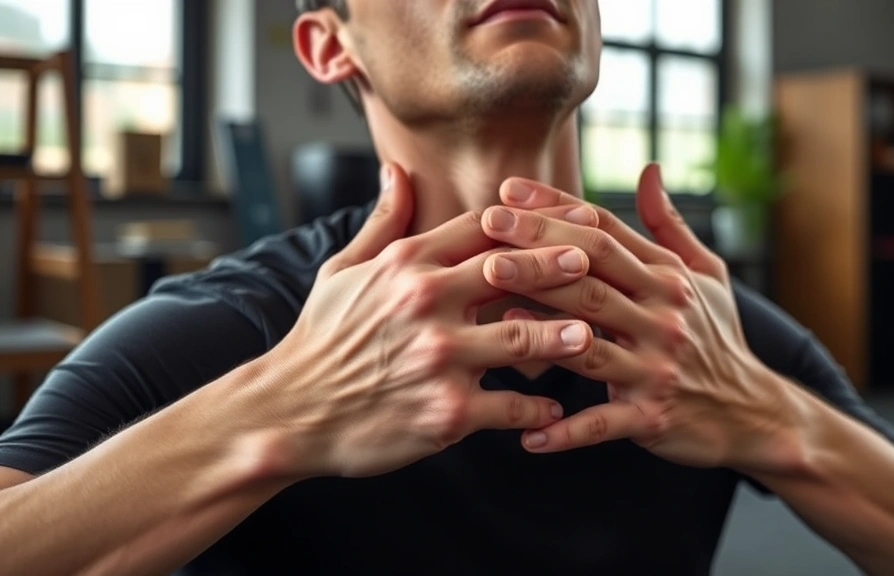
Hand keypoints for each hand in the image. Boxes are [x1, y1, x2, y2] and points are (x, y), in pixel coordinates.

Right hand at [262, 163, 602, 478]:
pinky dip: (537, 410)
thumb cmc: (320, 340)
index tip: (574, 218)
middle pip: (514, 271)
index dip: (536, 219)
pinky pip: (510, 407)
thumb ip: (382, 222)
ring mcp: (440, 358)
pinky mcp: (447, 412)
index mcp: (407, 265)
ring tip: (591, 337)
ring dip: (564, 337)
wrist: (290, 413)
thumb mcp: (342, 271)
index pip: (484, 228)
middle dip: (563, 264)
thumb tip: (397, 170)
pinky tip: (554, 410)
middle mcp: (426, 303)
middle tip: (600, 264)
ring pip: (524, 337)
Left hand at [479, 165, 791, 473]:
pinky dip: (565, 430)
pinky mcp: (651, 416)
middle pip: (589, 276)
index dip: (555, 208)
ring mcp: (656, 367)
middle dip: (535, 250)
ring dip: (539, 327)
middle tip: (486, 228)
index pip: (605, 232)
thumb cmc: (717, 338)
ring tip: (491, 312)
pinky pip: (601, 423)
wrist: (755, 412)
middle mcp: (662, 317)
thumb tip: (647, 169)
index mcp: (667, 279)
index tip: (507, 191)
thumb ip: (669, 225)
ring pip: (588, 342)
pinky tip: (527, 433)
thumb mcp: (705, 275)